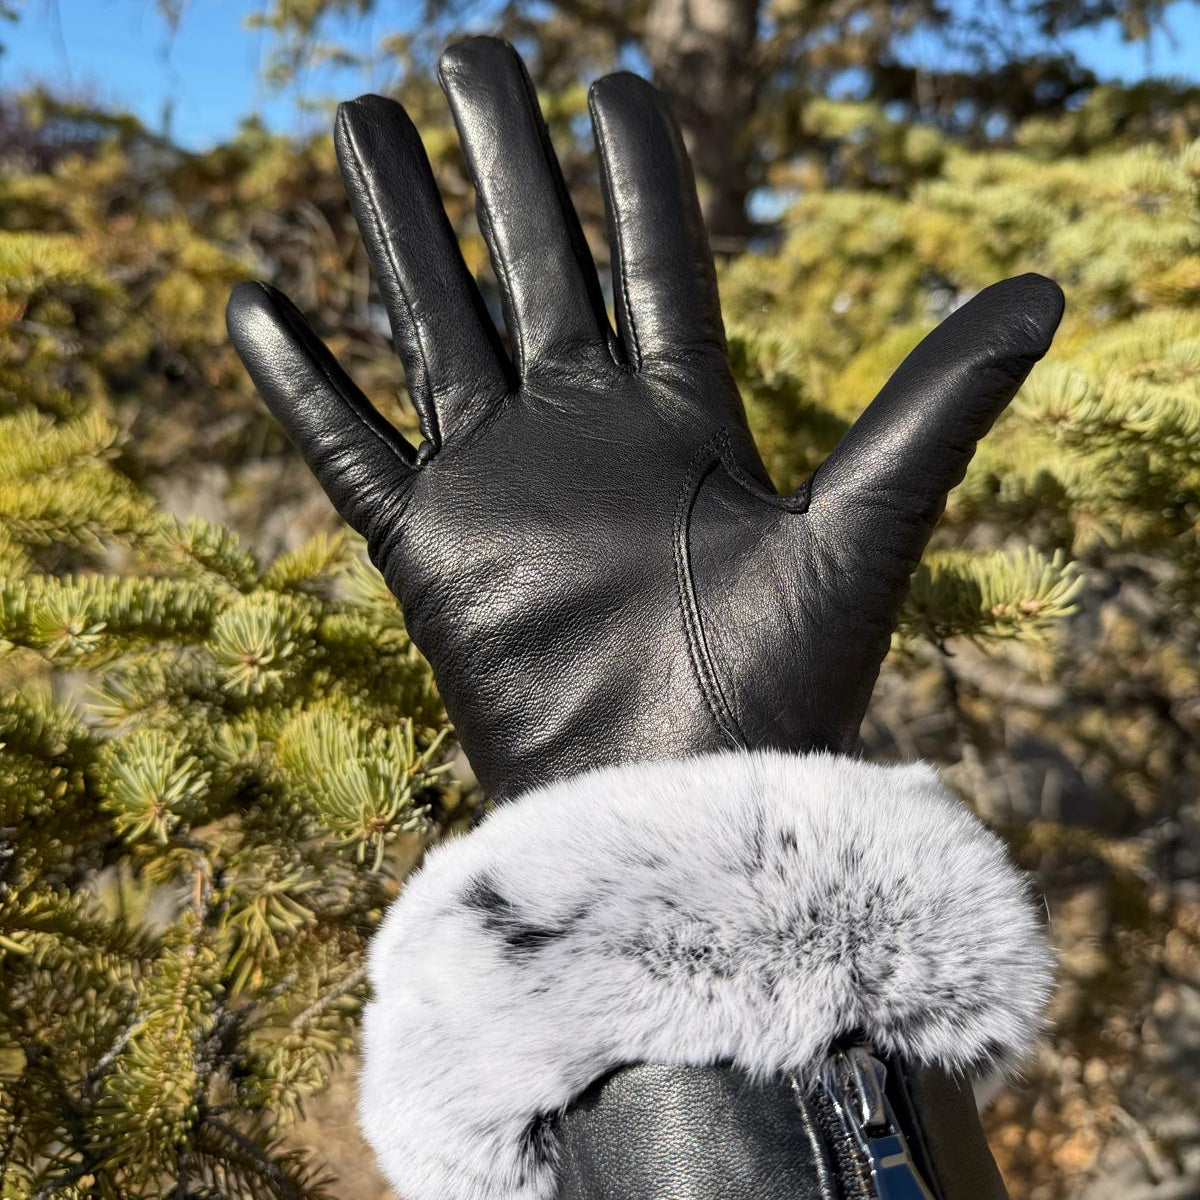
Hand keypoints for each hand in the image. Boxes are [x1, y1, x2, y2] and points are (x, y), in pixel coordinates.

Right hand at [227, 35, 1063, 798]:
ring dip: (395, 226)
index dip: (635, 175)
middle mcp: (586, 438)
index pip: (654, 263)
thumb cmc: (778, 690)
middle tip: (464, 55)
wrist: (677, 806)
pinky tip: (252, 301)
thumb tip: (1048, 289)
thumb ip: (931, 405)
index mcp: (684, 422)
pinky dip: (299, 383)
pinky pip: (348, 450)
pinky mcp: (429, 553)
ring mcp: (500, 488)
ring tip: (354, 125)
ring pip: (432, 326)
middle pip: (532, 265)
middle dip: (500, 161)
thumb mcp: (862, 529)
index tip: (612, 83)